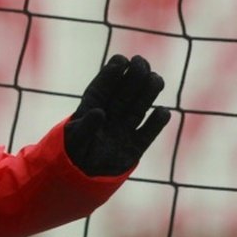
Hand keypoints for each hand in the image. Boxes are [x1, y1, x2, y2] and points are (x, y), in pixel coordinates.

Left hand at [64, 54, 171, 176]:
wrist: (80, 176)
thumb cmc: (73, 151)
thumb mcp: (74, 138)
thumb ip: (85, 126)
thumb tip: (98, 113)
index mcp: (91, 107)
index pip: (102, 87)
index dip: (111, 73)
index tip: (121, 60)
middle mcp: (110, 115)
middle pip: (124, 93)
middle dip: (133, 76)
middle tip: (142, 62)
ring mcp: (123, 129)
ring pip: (138, 107)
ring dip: (148, 93)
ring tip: (156, 78)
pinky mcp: (134, 147)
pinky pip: (147, 133)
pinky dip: (155, 123)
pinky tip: (164, 112)